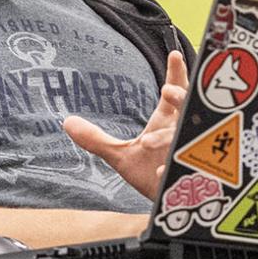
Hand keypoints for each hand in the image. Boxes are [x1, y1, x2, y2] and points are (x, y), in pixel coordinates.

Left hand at [65, 50, 187, 198]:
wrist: (164, 204)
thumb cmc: (148, 173)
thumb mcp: (119, 155)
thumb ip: (95, 139)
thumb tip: (66, 122)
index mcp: (168, 122)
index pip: (176, 92)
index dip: (177, 73)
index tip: (174, 54)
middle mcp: (181, 132)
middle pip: (188, 106)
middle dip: (182, 97)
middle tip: (168, 92)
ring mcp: (188, 151)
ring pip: (185, 135)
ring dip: (168, 137)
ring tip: (149, 142)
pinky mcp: (191, 172)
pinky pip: (189, 166)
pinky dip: (173, 167)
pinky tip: (161, 172)